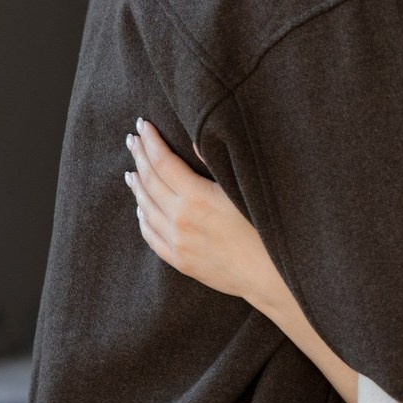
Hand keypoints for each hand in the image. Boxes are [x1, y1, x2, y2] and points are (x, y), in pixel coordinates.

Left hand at [124, 119, 278, 307]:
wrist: (271, 276)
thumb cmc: (266, 231)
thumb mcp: (245, 191)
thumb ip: (216, 165)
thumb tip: (194, 142)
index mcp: (197, 197)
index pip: (163, 162)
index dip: (151, 142)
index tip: (142, 125)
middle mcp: (181, 219)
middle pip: (150, 182)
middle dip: (139, 157)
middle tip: (132, 140)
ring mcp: (178, 242)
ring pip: (146, 208)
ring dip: (137, 186)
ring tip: (131, 171)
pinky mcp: (181, 261)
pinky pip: (151, 236)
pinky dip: (143, 218)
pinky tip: (141, 208)